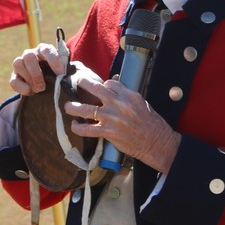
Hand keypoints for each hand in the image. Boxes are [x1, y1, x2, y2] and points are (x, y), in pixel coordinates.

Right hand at [9, 43, 66, 95]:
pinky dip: (21, 87)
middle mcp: (31, 54)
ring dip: (29, 78)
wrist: (46, 86)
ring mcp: (21, 63)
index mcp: (44, 50)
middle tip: (43, 86)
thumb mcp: (63, 72)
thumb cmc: (57, 76)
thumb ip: (66, 71)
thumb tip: (70, 77)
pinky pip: (13, 80)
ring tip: (38, 89)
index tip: (61, 73)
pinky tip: (30, 92)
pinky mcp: (14, 76)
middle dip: (36, 73)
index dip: (53, 60)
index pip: (46, 50)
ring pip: (18, 64)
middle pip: (29, 56)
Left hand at [65, 78, 181, 173]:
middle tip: (77, 82)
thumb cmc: (152, 123)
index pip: (110, 84)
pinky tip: (74, 126)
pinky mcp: (107, 132)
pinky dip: (78, 128)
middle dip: (84, 83)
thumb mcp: (142, 103)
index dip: (103, 85)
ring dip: (73, 107)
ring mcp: (111, 118)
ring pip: (86, 109)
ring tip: (68, 106)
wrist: (156, 142)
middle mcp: (118, 104)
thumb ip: (127, 96)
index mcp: (129, 95)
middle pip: (96, 89)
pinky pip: (87, 129)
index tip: (100, 88)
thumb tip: (114, 90)